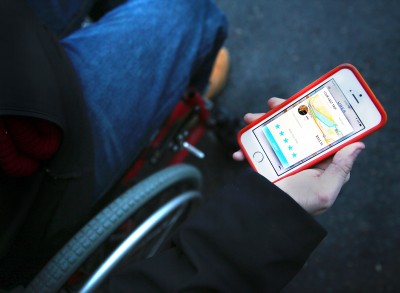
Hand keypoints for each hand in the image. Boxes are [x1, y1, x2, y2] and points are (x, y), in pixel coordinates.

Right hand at [233, 98, 364, 214]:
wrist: (269, 217)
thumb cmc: (300, 206)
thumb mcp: (325, 189)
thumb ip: (341, 168)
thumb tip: (357, 146)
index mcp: (321, 164)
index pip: (323, 135)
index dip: (316, 116)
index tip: (306, 101)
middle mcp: (303, 161)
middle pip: (296, 129)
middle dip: (283, 114)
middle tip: (273, 104)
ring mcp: (283, 162)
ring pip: (274, 135)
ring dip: (260, 125)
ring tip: (249, 119)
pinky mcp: (267, 166)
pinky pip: (258, 152)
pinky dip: (247, 149)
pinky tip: (239, 151)